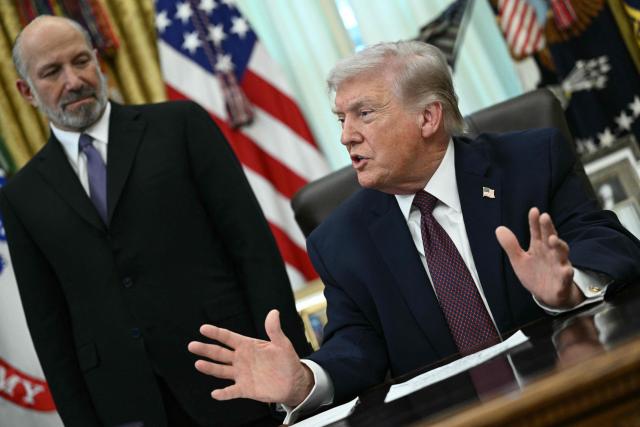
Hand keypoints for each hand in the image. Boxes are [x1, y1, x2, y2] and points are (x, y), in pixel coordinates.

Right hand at [188, 309, 313, 406]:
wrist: (293, 381)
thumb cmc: (287, 360)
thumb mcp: (282, 343)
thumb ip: (274, 330)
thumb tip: (274, 312)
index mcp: (247, 346)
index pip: (228, 338)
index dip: (216, 333)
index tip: (203, 329)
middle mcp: (241, 359)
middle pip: (219, 353)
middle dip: (206, 349)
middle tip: (192, 345)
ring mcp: (241, 374)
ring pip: (221, 370)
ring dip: (210, 368)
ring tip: (198, 364)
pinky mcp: (245, 389)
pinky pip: (231, 391)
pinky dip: (223, 393)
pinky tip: (215, 394)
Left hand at [495, 207, 583, 307]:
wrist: (548, 296)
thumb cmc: (535, 274)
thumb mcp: (519, 260)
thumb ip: (511, 245)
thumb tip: (499, 228)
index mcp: (539, 247)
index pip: (537, 232)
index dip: (535, 222)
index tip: (533, 210)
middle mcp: (551, 253)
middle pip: (550, 237)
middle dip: (548, 228)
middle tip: (544, 216)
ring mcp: (559, 265)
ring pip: (561, 254)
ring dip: (559, 246)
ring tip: (553, 239)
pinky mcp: (563, 281)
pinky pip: (566, 276)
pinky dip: (567, 273)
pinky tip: (566, 270)